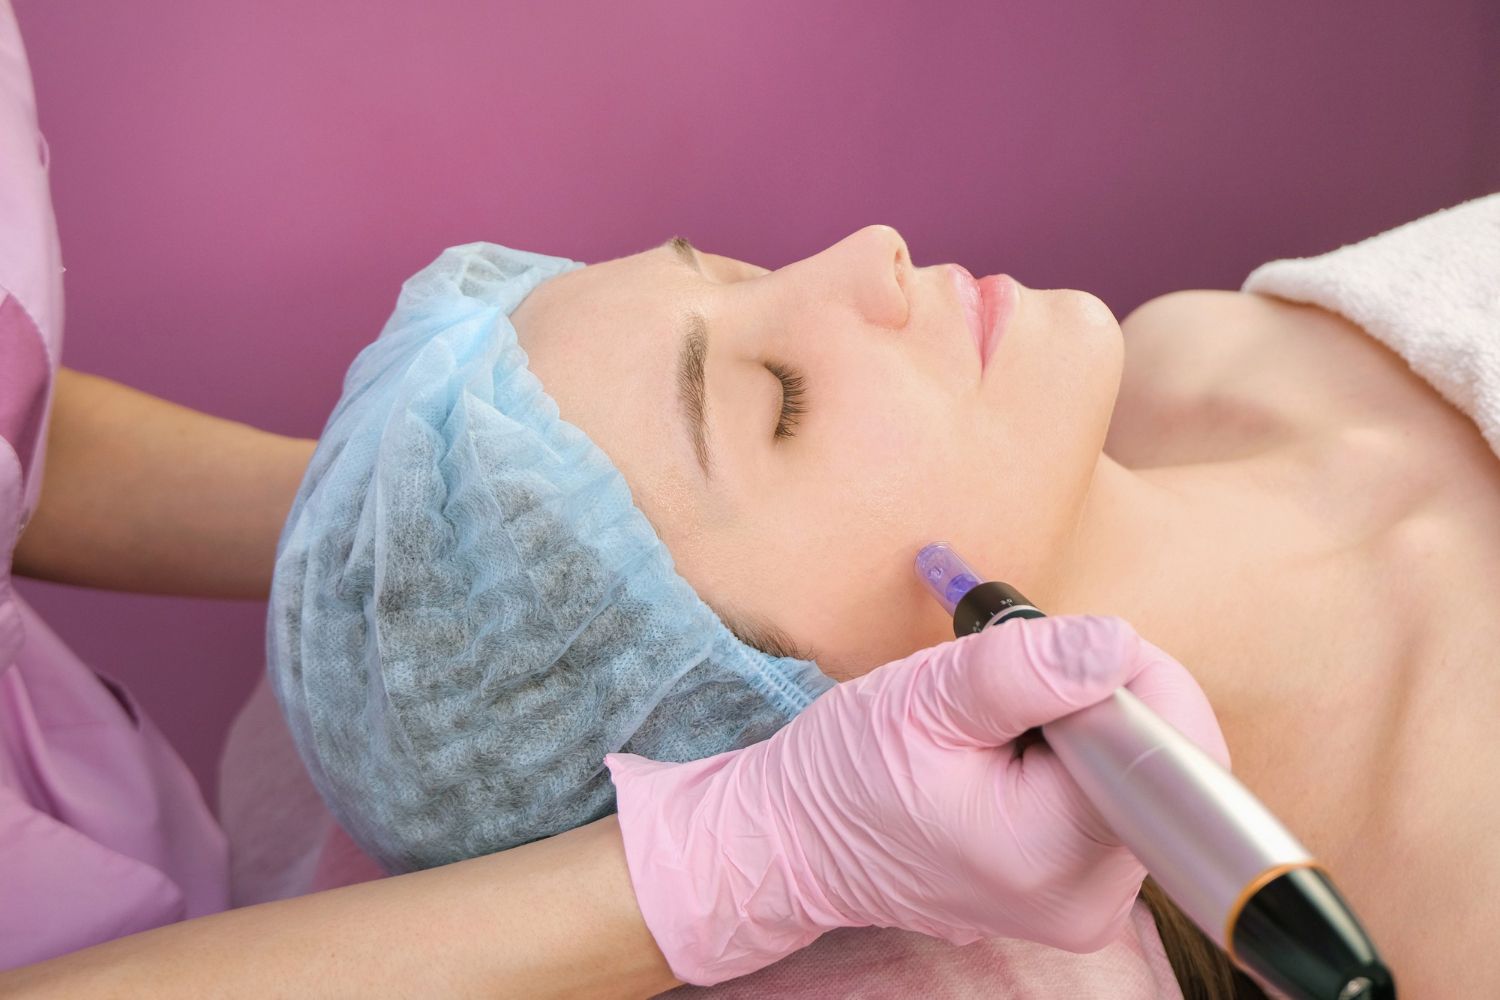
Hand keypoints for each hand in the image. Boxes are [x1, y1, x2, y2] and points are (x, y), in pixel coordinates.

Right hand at [606, 615, 1227, 984]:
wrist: (800, 843)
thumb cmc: (848, 776)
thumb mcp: (923, 701)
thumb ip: (1022, 671)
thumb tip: (1114, 644)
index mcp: (1059, 854)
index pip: (1168, 746)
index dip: (1128, 677)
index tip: (1055, 658)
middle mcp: (1094, 899)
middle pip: (1163, 761)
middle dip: (1102, 701)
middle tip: (1014, 695)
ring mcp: (1090, 904)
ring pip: (1141, 778)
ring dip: (1087, 731)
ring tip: (1002, 731)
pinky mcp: (1079, 892)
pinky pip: (1115, 803)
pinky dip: (1076, 764)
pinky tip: (1014, 760)